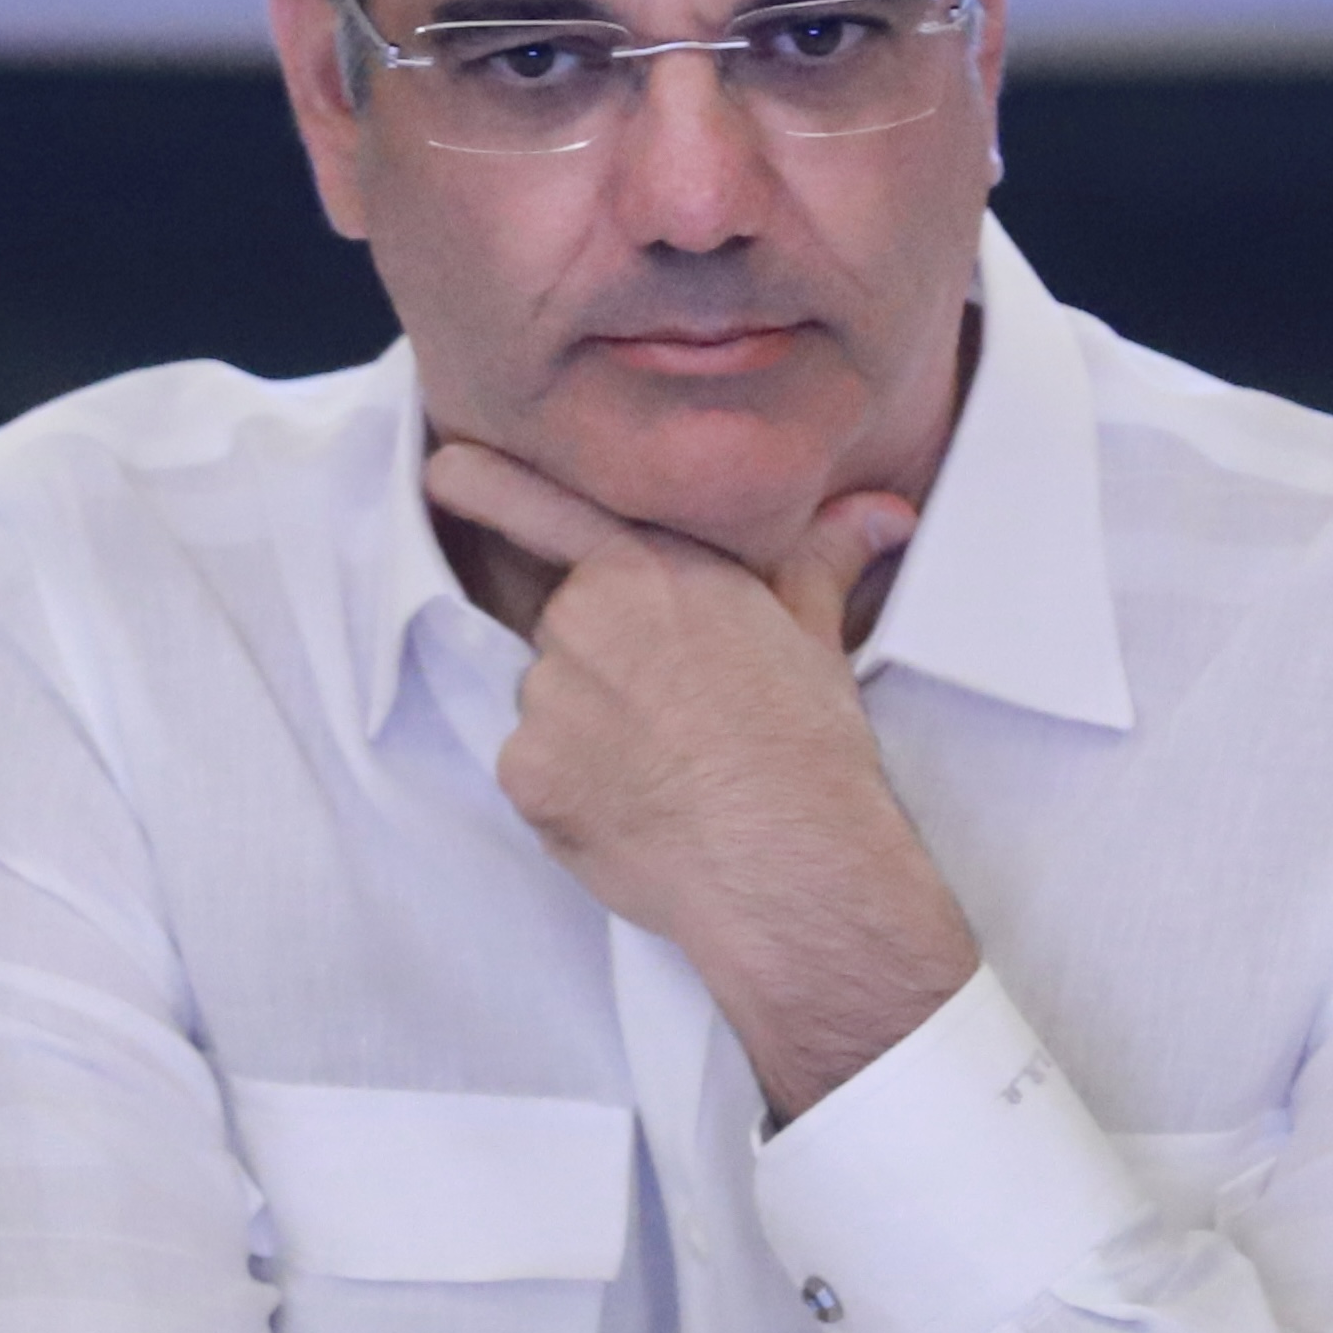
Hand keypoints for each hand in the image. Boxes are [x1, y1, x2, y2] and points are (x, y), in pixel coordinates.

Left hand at [424, 440, 978, 1120]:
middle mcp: (584, 619)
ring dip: (588, 732)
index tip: (445, 467)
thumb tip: (886, 512)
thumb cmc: (809, 747)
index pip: (546, 508)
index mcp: (650, 569)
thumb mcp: (817, 637)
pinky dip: (571, 792)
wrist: (790, 865)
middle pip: (567, 631)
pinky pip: (534, 771)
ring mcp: (546, 698)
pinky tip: (635, 812)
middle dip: (605, 666)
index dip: (485, 483)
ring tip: (667, 774)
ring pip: (551, 705)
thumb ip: (821, 559)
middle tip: (677, 719)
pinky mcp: (525, 774)